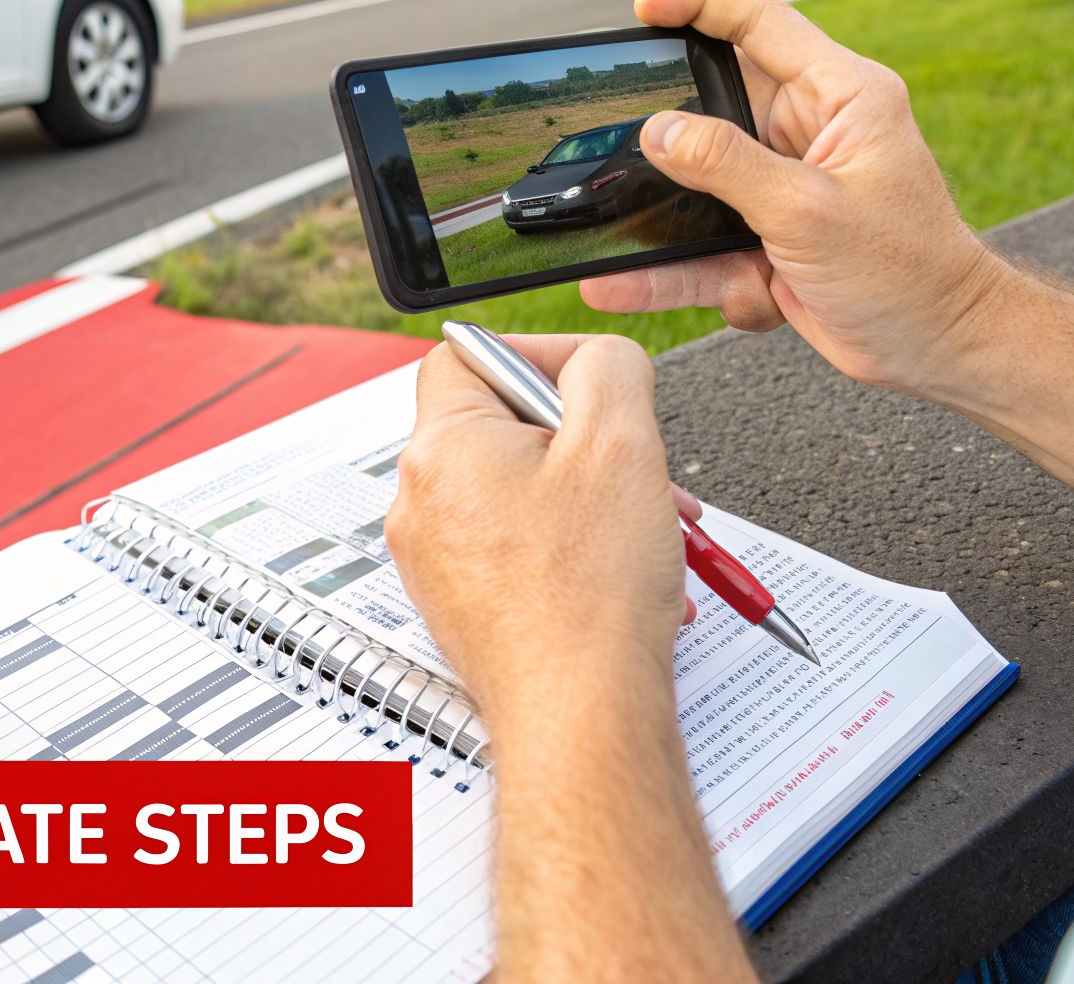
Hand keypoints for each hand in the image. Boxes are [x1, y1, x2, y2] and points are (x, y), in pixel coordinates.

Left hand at [385, 334, 700, 734]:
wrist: (581, 718)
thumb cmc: (589, 599)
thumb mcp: (621, 441)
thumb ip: (609, 367)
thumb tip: (599, 357)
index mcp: (442, 449)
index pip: (470, 355)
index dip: (539, 353)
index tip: (593, 379)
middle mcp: (423, 503)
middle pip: (505, 427)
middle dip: (587, 439)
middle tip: (636, 463)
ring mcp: (439, 560)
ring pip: (523, 492)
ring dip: (594, 496)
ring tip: (650, 527)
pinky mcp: (464, 605)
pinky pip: (521, 548)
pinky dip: (577, 548)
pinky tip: (626, 575)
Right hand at [580, 0, 1014, 395]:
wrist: (934, 346)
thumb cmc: (908, 272)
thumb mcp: (808, 210)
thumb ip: (729, 166)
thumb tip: (662, 131)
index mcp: (842, 99)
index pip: (763, 25)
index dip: (701, 6)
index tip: (646, 8)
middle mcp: (811, 135)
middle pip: (715, 110)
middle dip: (670, 141)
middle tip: (625, 152)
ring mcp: (785, 189)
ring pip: (699, 189)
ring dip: (669, 221)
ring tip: (618, 236)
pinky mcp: (768, 239)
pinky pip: (702, 246)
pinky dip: (670, 272)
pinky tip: (622, 285)